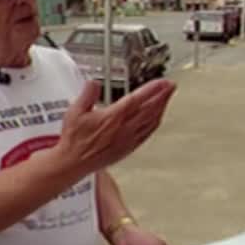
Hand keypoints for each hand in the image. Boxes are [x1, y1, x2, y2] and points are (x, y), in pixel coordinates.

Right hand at [55, 79, 175, 175]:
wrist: (73, 162)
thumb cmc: (74, 139)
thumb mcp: (75, 112)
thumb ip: (87, 95)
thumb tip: (94, 83)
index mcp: (113, 117)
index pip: (137, 99)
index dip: (152, 89)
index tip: (162, 82)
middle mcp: (124, 128)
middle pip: (149, 109)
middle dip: (162, 96)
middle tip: (171, 86)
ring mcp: (128, 139)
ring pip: (151, 122)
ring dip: (161, 109)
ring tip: (166, 99)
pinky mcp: (128, 148)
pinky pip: (147, 134)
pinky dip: (155, 123)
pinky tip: (156, 120)